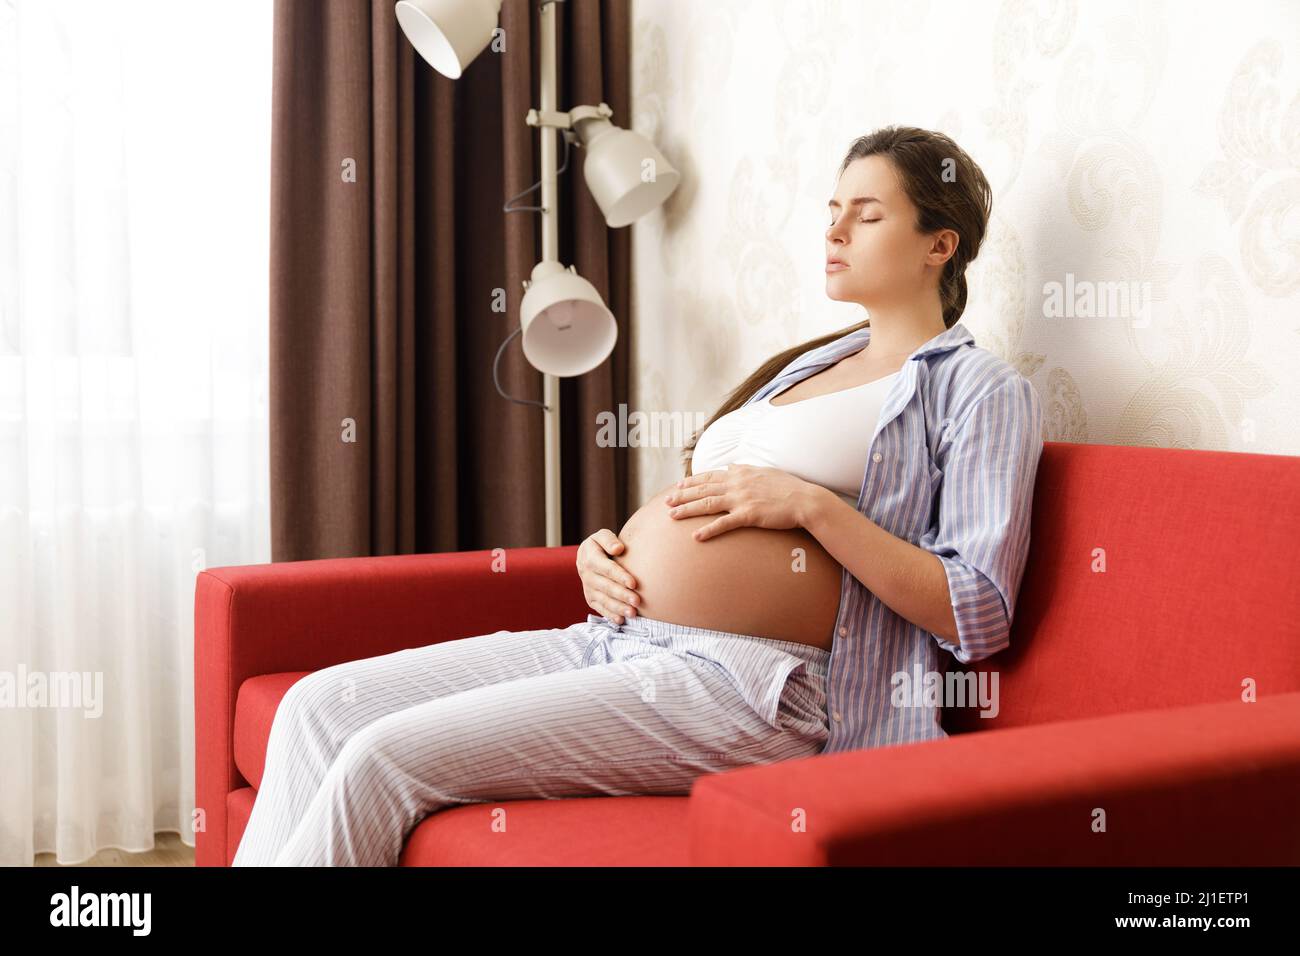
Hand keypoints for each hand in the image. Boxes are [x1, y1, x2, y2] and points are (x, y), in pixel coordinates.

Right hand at [576, 529, 640, 623]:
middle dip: (622, 595)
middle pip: (606, 587)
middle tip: (637, 601)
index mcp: (590, 558)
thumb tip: (618, 548)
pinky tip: (621, 620)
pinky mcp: (590, 599)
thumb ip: (609, 540)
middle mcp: (587, 575)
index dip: (620, 576)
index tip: (634, 583)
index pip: (606, 568)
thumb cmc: (601, 545)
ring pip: (603, 600)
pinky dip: (610, 615)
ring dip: (618, 608)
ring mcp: (588, 588)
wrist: (589, 556)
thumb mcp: (602, 536)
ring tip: (633, 613)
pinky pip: (600, 609)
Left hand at [664, 464, 815, 540]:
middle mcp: (737, 483)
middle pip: (703, 489)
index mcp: (740, 473)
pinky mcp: (749, 515)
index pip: (710, 476)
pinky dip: (708, 530)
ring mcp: (742, 499)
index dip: (691, 481)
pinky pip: (724, 523)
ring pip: (707, 504)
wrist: (805, 500)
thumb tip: (731, 467)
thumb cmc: (788, 487)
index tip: (678, 485)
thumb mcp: (764, 472)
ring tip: (671, 516)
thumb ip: (745, 469)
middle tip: (666, 502)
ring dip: (687, 510)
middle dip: (682, 495)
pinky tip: (695, 536)